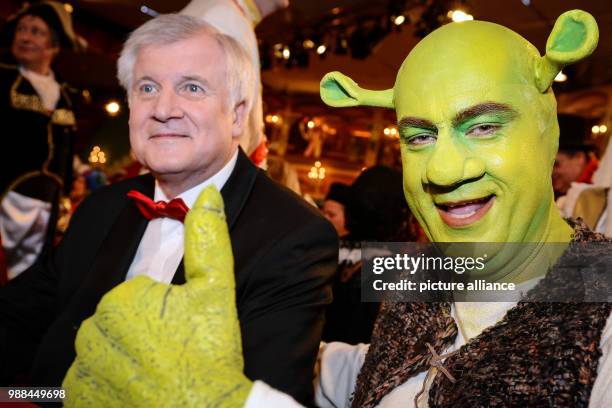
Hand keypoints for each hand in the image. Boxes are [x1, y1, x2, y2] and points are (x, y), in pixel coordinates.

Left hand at [62, 186, 251, 406]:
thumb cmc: (213, 350)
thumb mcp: (217, 289)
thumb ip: (208, 238)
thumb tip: (206, 194)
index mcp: (123, 298)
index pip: (132, 296)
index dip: (159, 312)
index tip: (181, 329)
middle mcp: (95, 332)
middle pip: (112, 324)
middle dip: (137, 334)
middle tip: (170, 351)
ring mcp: (86, 370)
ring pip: (99, 352)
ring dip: (121, 359)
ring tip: (157, 371)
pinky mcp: (82, 400)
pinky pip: (88, 384)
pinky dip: (108, 385)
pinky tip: (139, 389)